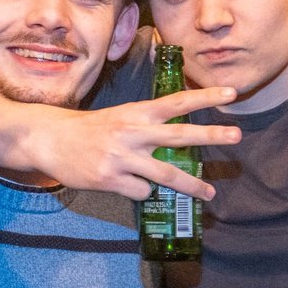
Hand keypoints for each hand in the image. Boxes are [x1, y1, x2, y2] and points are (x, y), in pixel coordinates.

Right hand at [27, 87, 243, 200]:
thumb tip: (179, 145)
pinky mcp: (110, 179)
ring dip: (191, 185)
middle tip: (237, 134)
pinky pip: (141, 191)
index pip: (177, 101)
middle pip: (179, 134)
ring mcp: (122, 157)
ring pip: (166, 174)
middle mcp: (132, 132)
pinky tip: (131, 185)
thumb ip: (148, 127)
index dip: (205, 97)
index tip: (231, 93)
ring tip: (209, 194)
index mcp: (136, 113)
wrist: (50, 140)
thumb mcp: (121, 118)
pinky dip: (143, 191)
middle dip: (211, 135)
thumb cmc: (91, 130)